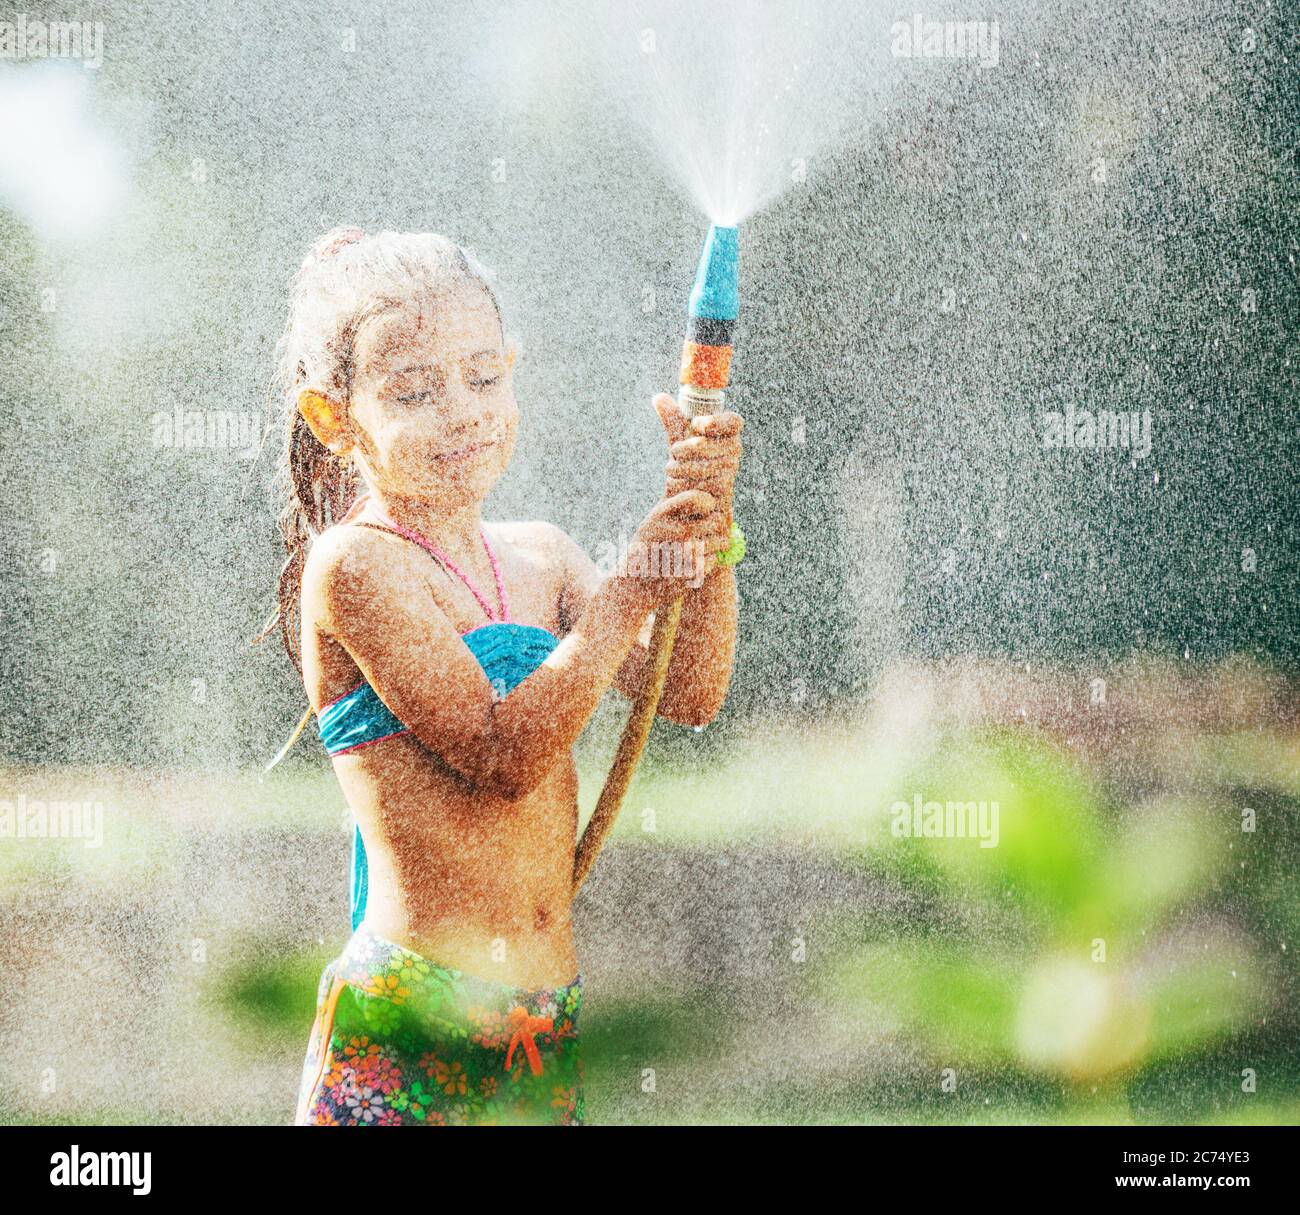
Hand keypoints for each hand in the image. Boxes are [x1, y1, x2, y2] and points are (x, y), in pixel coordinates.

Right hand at [613, 489, 731, 608]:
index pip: (701, 498)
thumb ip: (674, 499)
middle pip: (717, 520)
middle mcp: (676, 531)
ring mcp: (687, 553)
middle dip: (718, 526)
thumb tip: (695, 479)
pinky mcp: (694, 572)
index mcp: (664, 514)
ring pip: (721, 541)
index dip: (709, 503)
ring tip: (706, 546)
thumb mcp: (654, 519)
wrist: (633, 586)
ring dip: (718, 544)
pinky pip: (716, 560)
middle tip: (711, 531)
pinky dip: (710, 562)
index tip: (706, 510)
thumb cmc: (647, 547)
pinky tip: (697, 562)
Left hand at [653, 393, 743, 529]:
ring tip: (671, 471)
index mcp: (726, 436)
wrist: (689, 507)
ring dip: (687, 469)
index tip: (698, 423)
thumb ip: (673, 422)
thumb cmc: (688, 467)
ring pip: (714, 471)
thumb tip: (659, 398)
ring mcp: (730, 479)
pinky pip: (709, 493)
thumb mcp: (680, 444)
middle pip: (720, 446)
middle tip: (674, 451)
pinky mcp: (724, 504)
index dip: (719, 422)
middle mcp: (733, 456)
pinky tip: (679, 490)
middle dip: (693, 448)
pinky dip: (689, 491)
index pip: (734, 423)